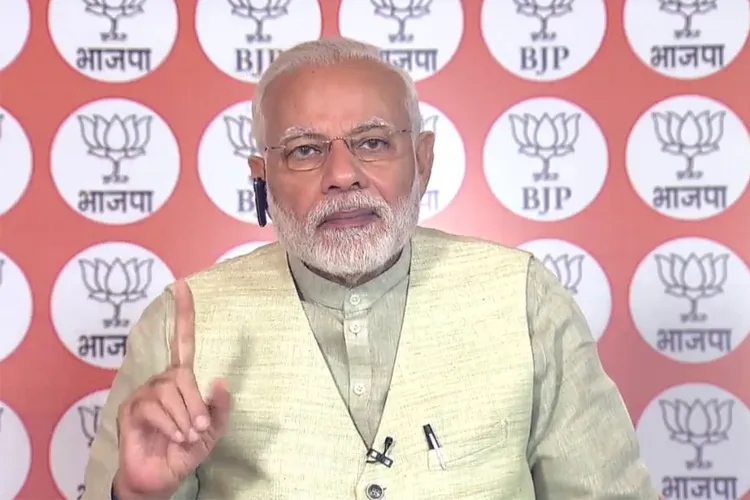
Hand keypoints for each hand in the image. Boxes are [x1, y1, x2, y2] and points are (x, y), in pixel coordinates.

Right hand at [114, 280, 230, 498]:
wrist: (161, 478)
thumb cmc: (184, 450)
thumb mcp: (212, 430)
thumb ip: (220, 407)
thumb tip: (219, 380)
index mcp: (181, 381)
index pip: (182, 341)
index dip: (183, 314)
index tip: (183, 285)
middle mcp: (161, 381)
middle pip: (182, 376)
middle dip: (195, 405)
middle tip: (199, 429)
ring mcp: (144, 393)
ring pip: (170, 392)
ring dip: (184, 418)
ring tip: (184, 436)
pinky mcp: (130, 408)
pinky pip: (155, 407)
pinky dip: (170, 425)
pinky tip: (172, 436)